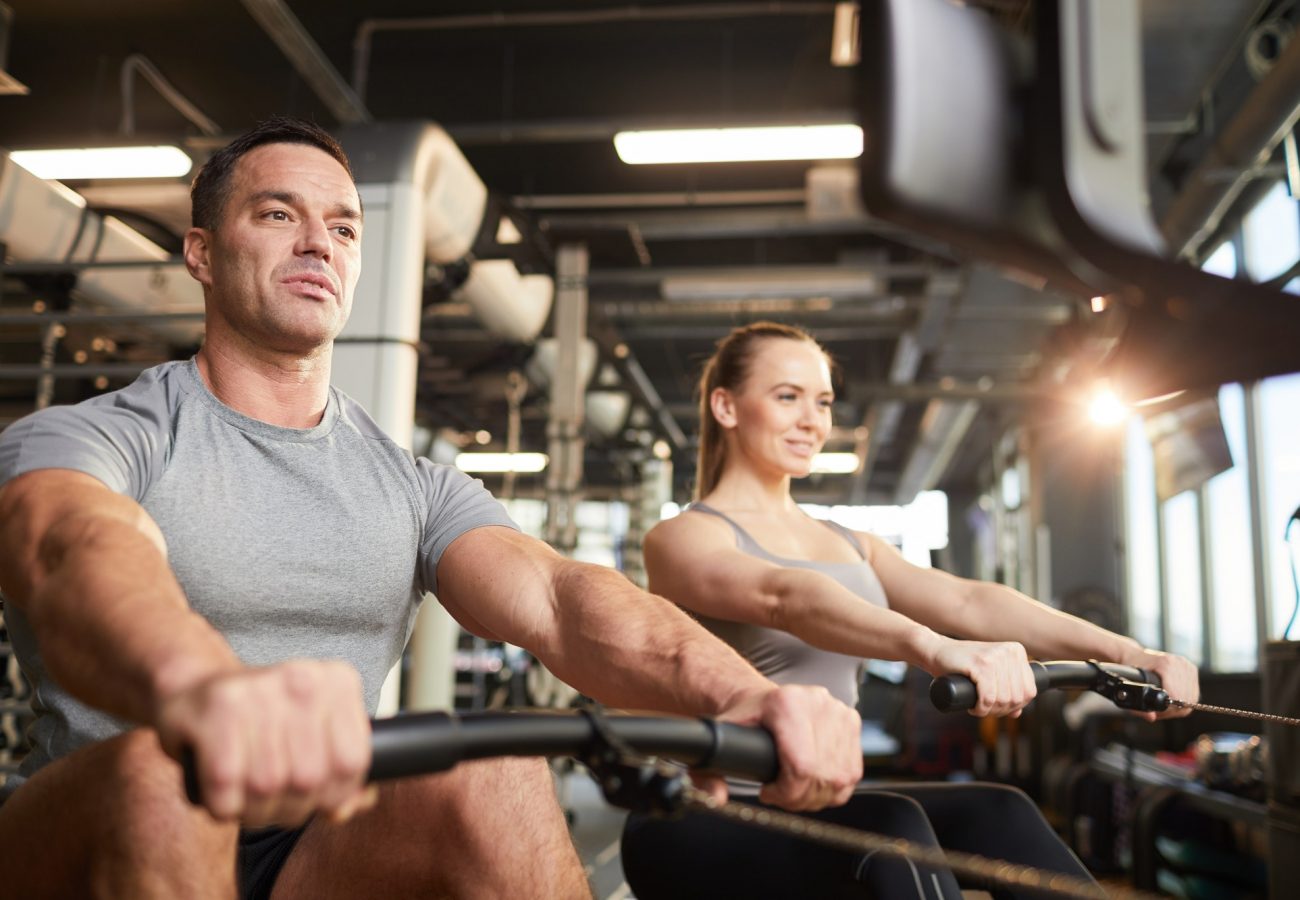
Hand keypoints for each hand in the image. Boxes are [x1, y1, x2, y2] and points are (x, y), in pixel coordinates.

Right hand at [155, 659, 376, 826]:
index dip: (333, 795)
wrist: (194, 688)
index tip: (314, 795)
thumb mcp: (313, 737)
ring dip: (253, 810)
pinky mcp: (216, 710)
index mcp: (337, 682)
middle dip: (288, 807)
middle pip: (309, 780)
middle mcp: (302, 680)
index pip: (352, 762)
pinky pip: (226, 787)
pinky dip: (222, 805)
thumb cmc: (261, 721)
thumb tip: (346, 809)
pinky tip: (221, 791)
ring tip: (246, 796)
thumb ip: (340, 776)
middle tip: (271, 800)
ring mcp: (258, 692)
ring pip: (267, 787)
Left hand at [718, 684, 861, 811]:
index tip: (768, 793)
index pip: (802, 766)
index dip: (786, 793)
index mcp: (786, 703)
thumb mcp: (719, 741)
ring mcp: (839, 711)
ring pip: (839, 778)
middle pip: (821, 777)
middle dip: (798, 798)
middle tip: (779, 795)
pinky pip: (851, 773)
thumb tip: (715, 798)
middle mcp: (818, 702)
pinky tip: (811, 783)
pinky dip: (833, 788)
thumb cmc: (744, 720)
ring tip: (793, 789)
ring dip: (816, 796)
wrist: (763, 700)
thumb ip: (707, 773)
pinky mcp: (852, 721)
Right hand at [928, 637, 1035, 717]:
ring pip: (1003, 700)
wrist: (936, 651)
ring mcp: (995, 656)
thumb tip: (1017, 713)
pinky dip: (980, 709)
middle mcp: (1009, 652)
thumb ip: (1005, 689)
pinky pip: (988, 698)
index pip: (1029, 691)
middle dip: (1001, 710)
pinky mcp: (981, 664)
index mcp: (1016, 652)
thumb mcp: (989, 674)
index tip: (998, 707)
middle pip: (1017, 698)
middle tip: (985, 709)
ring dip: (989, 711)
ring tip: (978, 706)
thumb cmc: (962, 664)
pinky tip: (973, 707)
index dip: (1015, 706)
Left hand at [1122, 646, 1198, 720]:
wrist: (1135, 655)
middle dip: (1173, 709)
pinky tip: (1172, 698)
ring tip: (1164, 704)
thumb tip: (1151, 717)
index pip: (1177, 695)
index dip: (1168, 708)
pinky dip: (1184, 699)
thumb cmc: (1131, 670)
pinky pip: (1194, 692)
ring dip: (1179, 706)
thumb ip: (1137, 706)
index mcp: (1166, 664)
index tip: (1158, 711)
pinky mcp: (1191, 668)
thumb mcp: (1129, 687)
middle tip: (1160, 710)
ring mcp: (1187, 665)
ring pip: (1192, 697)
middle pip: (1186, 698)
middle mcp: (1179, 663)